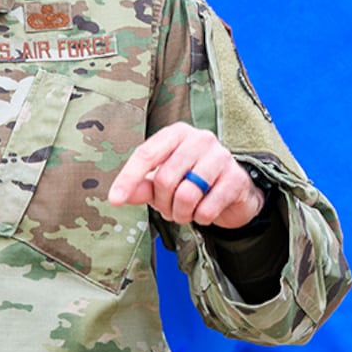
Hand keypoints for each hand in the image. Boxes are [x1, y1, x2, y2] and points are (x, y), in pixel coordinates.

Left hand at [109, 122, 264, 228]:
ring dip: (181, 213)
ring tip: (185, 213)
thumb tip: (120, 196)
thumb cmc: (193, 181)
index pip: (146, 154)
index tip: (115, 200)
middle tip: (169, 208)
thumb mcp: (164, 182)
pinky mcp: (236, 178)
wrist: (235, 192)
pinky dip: (201, 218)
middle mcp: (200, 138)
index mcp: (176, 133)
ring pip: (186, 194)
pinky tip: (204, 212)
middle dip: (163, 203)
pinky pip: (207, 207)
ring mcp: (221, 156)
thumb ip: (142, 187)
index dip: (128, 178)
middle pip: (165, 178)